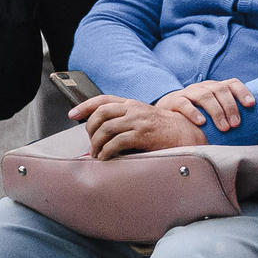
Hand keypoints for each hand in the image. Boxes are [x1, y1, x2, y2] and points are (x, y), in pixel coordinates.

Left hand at [70, 93, 207, 156]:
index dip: (85, 106)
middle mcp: (133, 109)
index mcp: (131, 104)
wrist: (186, 133)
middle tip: (90, 143)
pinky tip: (106, 157)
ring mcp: (138, 121)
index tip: (72, 114)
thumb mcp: (143, 117)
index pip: (103, 100)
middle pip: (100, 114)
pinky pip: (116, 142)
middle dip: (89, 129)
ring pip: (106, 129)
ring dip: (97, 144)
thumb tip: (103, 130)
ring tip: (97, 154)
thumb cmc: (163, 129)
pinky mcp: (142, 134)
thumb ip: (126, 118)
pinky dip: (107, 151)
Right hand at [158, 77, 256, 132]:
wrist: (167, 110)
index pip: (232, 83)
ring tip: (224, 127)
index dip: (243, 92)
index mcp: (215, 87)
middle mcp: (203, 87)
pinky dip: (194, 113)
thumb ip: (227, 113)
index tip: (251, 105)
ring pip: (204, 96)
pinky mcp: (175, 101)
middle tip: (236, 124)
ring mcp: (189, 92)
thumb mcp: (212, 110)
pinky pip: (184, 104)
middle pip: (220, 90)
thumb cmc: (196, 113)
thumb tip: (251, 127)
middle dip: (230, 107)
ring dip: (216, 112)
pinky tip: (202, 123)